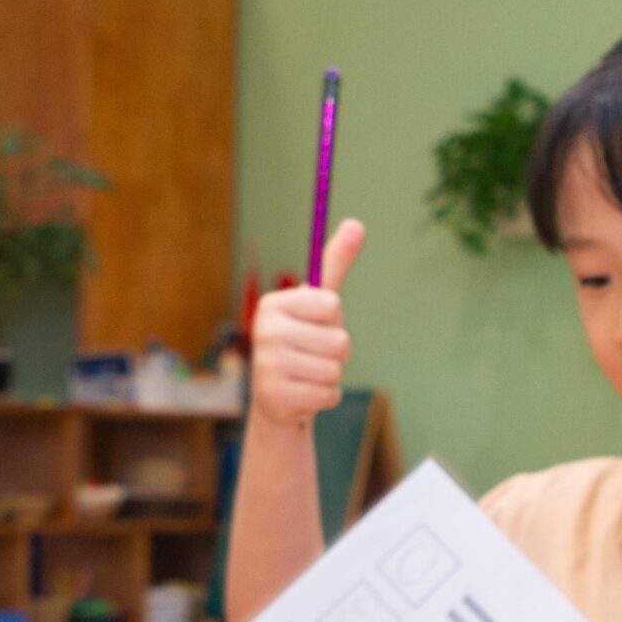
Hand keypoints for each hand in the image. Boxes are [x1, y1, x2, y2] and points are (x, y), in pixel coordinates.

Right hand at [249, 220, 363, 427]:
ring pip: (335, 369)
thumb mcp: (317, 303)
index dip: (334, 320)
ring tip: (308, 375)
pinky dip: (325, 397)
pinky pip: (328, 394)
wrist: (278, 399)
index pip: (332, 305)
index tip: (315, 325)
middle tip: (312, 355)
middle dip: (336, 352)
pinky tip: (305, 394)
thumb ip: (334, 264)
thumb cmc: (303, 343)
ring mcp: (267, 364)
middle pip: (339, 340)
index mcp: (273, 304)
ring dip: (331, 376)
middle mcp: (264, 330)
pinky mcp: (275, 396)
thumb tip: (357, 222)